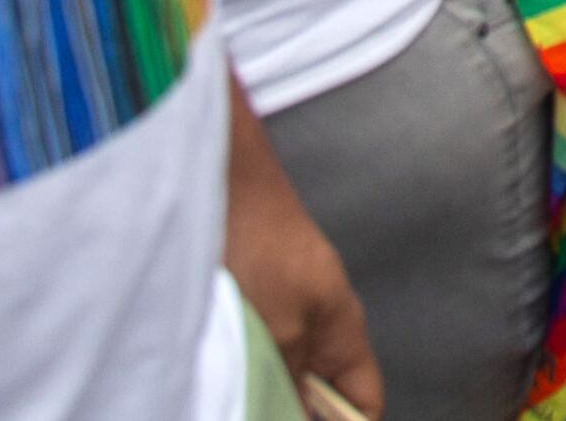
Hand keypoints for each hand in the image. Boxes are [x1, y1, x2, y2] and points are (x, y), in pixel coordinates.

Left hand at [226, 83, 382, 415]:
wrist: (211, 169)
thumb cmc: (253, 238)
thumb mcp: (278, 329)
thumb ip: (291, 380)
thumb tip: (296, 414)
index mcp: (342, 328)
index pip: (364, 400)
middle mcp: (315, 318)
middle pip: (315, 391)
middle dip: (289, 409)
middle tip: (250, 407)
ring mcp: (278, 302)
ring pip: (275, 370)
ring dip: (252, 386)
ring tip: (224, 393)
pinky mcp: (242, 290)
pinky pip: (244, 345)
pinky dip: (225, 363)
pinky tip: (202, 367)